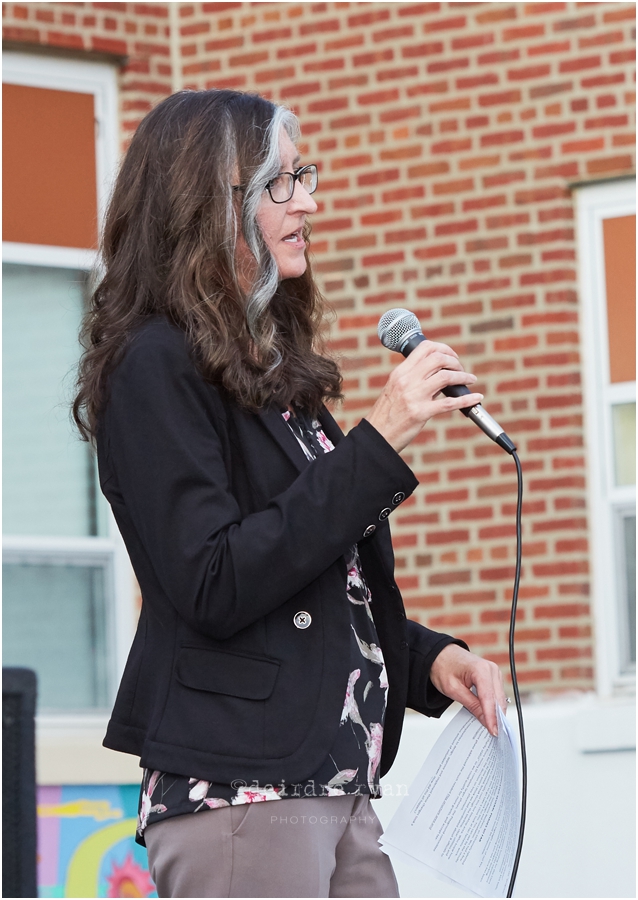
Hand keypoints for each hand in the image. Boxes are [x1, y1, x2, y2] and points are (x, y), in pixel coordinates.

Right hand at [364, 340, 483, 452]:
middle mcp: (406, 381)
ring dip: (463, 377)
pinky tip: (476, 398)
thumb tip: (440, 376)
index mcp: (400, 373)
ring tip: (470, 380)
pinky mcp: (421, 413)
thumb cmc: (386, 416)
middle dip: (455, 361)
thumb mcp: (395, 390)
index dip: (444, 348)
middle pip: (438, 358)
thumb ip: (414, 380)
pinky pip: (449, 403)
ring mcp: (414, 396)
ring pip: (445, 377)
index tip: (452, 357)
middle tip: (461, 370)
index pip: (425, 348)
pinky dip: (467, 399)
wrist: (377, 437)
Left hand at [429, 644, 505, 736]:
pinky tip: (489, 717)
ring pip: (499, 698)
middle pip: (498, 700)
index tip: (494, 732)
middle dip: (497, 718)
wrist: (439, 654)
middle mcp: (491, 669)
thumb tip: (486, 721)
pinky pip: (496, 694)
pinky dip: (493, 706)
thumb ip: (471, 705)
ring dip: (496, 713)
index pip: (489, 699)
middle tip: (494, 735)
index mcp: (481, 670)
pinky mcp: (493, 676)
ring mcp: (494, 672)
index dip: (492, 718)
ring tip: (491, 729)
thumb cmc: (443, 666)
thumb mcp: (453, 689)